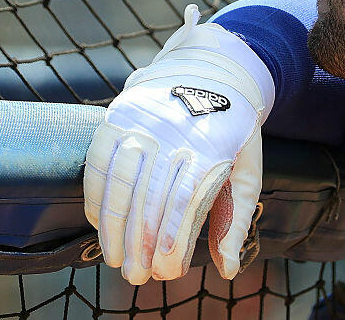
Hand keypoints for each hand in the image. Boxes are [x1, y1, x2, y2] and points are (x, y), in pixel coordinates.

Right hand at [83, 4, 274, 283]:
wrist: (210, 69)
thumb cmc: (232, 129)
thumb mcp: (248, 167)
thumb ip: (237, 218)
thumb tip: (227, 269)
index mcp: (210, 144)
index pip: (184, 200)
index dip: (172, 239)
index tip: (167, 270)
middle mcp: (173, 131)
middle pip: (150, 196)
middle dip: (140, 243)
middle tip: (136, 276)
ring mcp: (142, 121)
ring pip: (120, 180)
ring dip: (114, 226)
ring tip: (114, 257)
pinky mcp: (118, 115)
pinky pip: (99, 159)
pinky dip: (96, 194)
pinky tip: (98, 223)